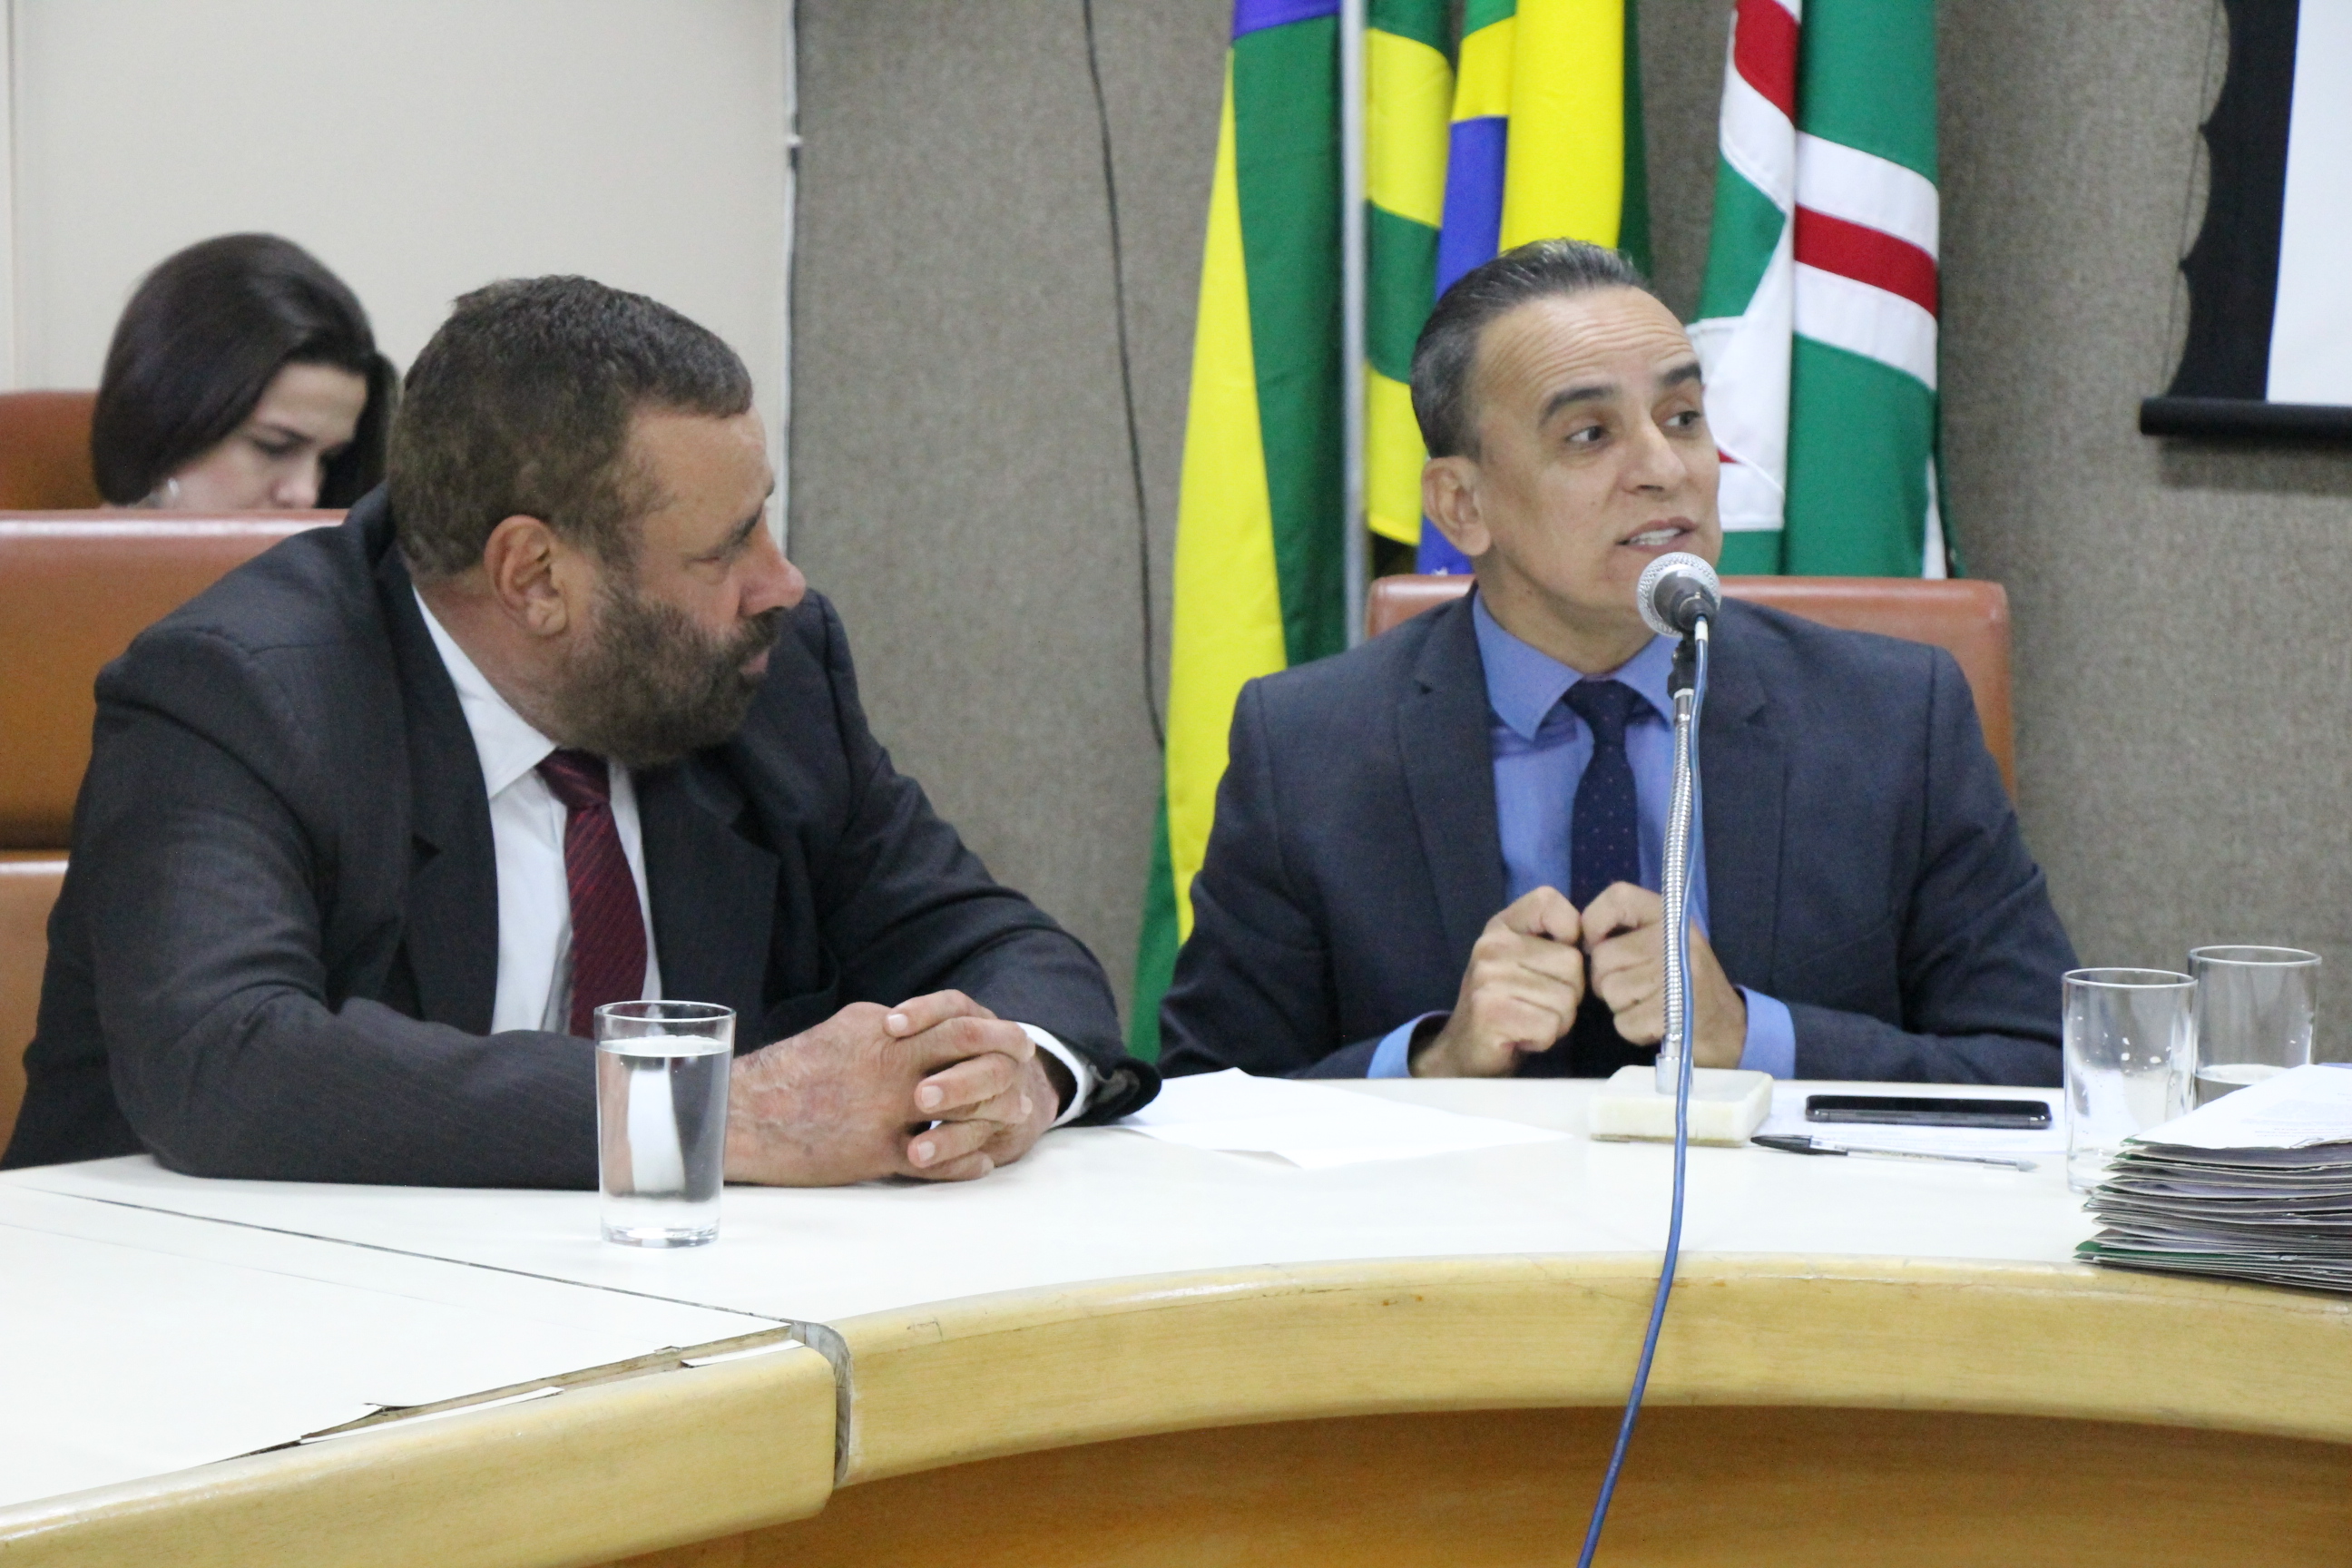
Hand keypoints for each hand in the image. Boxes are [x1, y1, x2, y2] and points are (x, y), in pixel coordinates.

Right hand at [723, 990, 1055, 1185]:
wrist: (743, 1116)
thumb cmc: (790, 1073)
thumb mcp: (843, 1032)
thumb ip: (886, 1027)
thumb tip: (916, 1024)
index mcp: (881, 1030)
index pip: (952, 1019)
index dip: (989, 1028)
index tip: (1011, 1035)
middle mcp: (890, 1064)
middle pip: (968, 1051)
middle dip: (1004, 1055)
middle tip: (1027, 1063)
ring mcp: (885, 1110)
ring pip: (961, 1104)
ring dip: (993, 1109)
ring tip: (1014, 1114)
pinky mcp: (875, 1152)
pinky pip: (937, 1160)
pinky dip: (964, 1161)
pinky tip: (980, 1162)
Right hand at [1413, 887, 1585, 1077]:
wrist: (1465, 1049)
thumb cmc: (1507, 1002)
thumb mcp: (1523, 959)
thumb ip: (1553, 941)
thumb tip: (1591, 942)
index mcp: (1501, 927)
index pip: (1547, 901)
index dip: (1569, 931)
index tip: (1555, 960)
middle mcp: (1491, 946)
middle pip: (1572, 962)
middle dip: (1569, 992)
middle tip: (1539, 1004)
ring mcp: (1489, 979)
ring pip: (1566, 999)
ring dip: (1558, 1020)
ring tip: (1530, 1020)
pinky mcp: (1492, 1014)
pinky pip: (1551, 1025)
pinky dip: (1545, 1038)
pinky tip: (1522, 1036)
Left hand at [1579, 883, 1747, 1067]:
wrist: (1728, 1027)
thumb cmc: (1683, 981)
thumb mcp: (1665, 942)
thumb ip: (1628, 931)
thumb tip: (1580, 937)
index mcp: (1671, 916)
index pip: (1618, 897)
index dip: (1594, 920)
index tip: (1596, 944)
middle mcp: (1676, 940)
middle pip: (1604, 956)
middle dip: (1607, 978)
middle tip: (1634, 986)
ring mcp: (1677, 977)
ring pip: (1610, 990)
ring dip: (1621, 1005)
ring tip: (1648, 1003)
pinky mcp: (1674, 1014)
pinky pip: (1623, 1022)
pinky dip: (1632, 1029)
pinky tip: (1654, 1023)